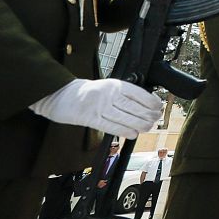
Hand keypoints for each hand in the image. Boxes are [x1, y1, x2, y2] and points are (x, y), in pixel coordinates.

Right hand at [29, 78, 159, 137]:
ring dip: (139, 124)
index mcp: (113, 84)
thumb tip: (144, 105)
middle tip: (156, 119)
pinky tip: (133, 134)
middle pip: (132, 106)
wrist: (60, 94)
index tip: (158, 106)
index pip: (137, 92)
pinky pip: (110, 126)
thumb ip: (123, 94)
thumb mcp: (106, 87)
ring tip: (148, 127)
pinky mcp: (90, 118)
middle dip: (147, 114)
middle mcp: (107, 94)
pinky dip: (123, 131)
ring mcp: (98, 106)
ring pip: (124, 117)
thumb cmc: (86, 92)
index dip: (150, 101)